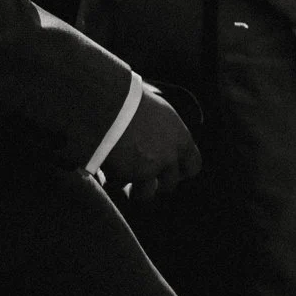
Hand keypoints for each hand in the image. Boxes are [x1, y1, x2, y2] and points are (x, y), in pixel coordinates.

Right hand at [102, 81, 200, 204]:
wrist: (110, 105)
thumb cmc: (133, 100)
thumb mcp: (160, 113)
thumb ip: (167, 132)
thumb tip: (162, 139)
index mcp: (181, 140)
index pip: (192, 167)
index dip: (181, 172)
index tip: (170, 171)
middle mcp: (168, 157)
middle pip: (169, 185)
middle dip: (156, 184)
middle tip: (141, 177)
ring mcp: (147, 170)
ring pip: (145, 195)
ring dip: (134, 190)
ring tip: (122, 182)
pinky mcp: (124, 176)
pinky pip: (117, 186)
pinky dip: (110, 182)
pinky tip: (102, 171)